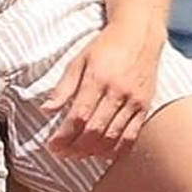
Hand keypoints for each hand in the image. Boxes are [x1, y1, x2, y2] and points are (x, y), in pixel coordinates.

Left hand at [42, 22, 160, 160]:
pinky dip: (116, 150)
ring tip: (77, 156)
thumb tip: (46, 110)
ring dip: (92, 151)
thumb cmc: (106, 46)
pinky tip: (102, 154)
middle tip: (61, 154)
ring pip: (112, 136)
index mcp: (98, 77)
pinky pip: (131, 135)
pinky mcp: (145, 106)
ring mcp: (133, 100)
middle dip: (75, 147)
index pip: (79, 115)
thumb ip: (64, 87)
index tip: (52, 145)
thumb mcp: (80, 60)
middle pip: (95, 129)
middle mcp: (117, 91)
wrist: (140, 35)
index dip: (64, 135)